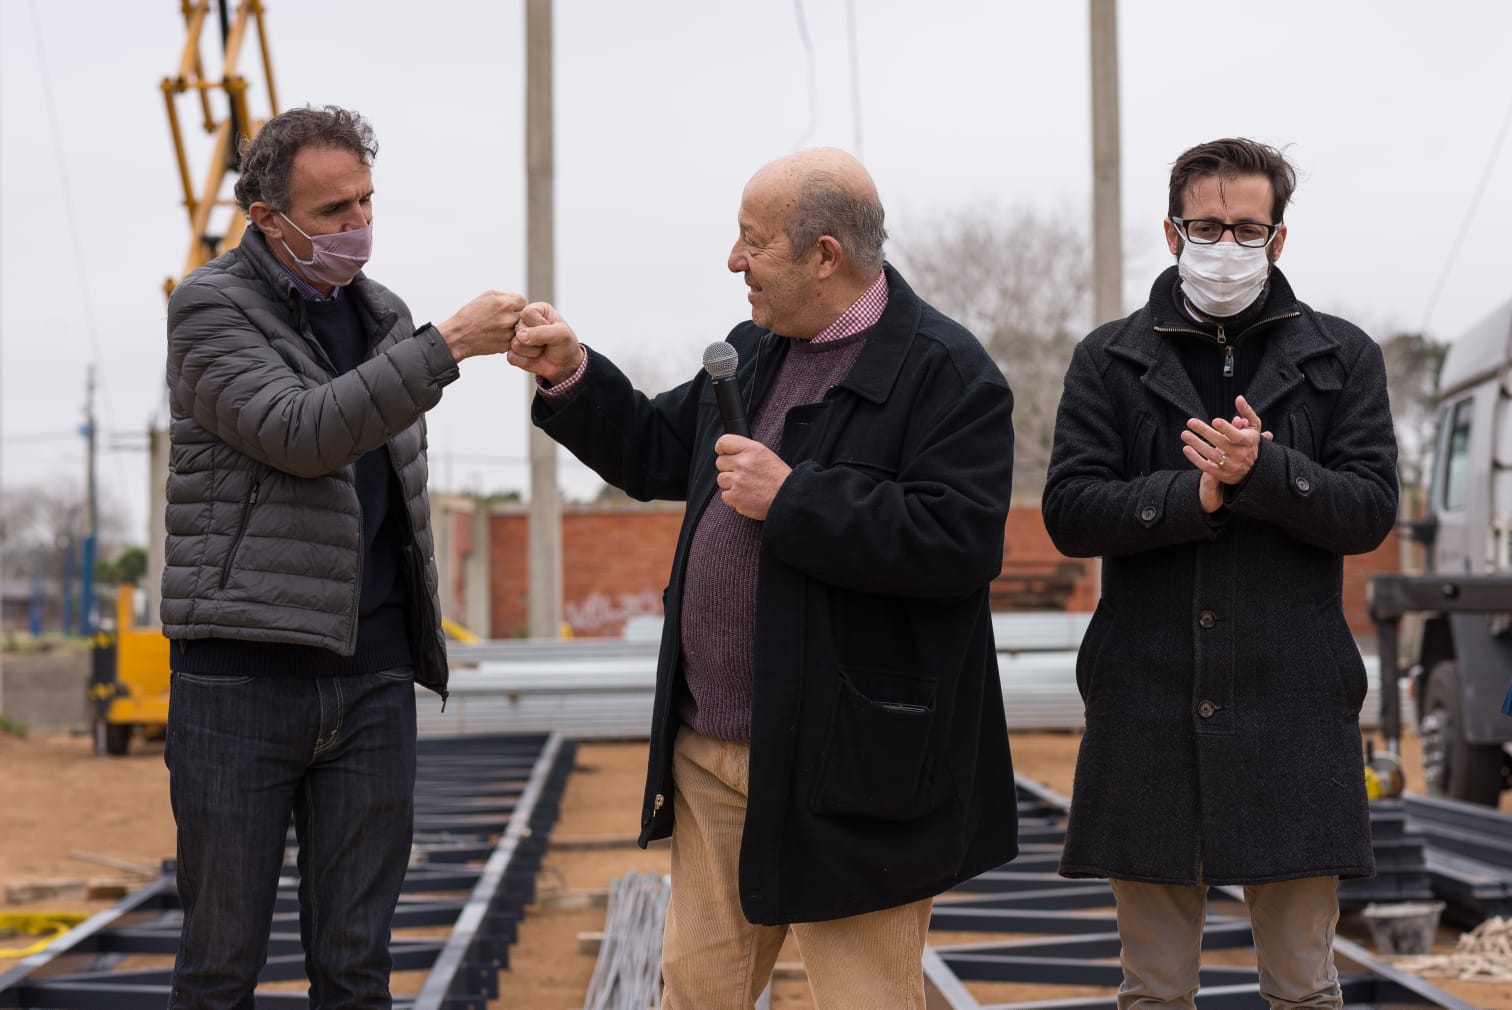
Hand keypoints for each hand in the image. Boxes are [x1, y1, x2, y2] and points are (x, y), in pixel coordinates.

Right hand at [436, 291, 526, 360]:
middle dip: (513, 315)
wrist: (458, 336)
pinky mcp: (506, 345)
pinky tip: (493, 336)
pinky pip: (513, 339)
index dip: (514, 303)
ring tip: (495, 327)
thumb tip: (519, 300)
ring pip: (518, 328)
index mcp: (505, 304)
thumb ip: (506, 295)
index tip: (505, 307)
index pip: (522, 301)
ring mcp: (509, 333)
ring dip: (510, 327)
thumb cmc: (470, 314)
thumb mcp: (486, 296)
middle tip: (499, 318)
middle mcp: (509, 318)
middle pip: (522, 315)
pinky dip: (506, 338)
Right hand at [509, 301, 584, 384]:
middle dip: (537, 341)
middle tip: (547, 342)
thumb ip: (542, 332)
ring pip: (515, 344)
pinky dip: (526, 361)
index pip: (527, 313)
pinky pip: (512, 357)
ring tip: (542, 349)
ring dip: (532, 352)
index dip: (539, 324)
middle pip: (519, 330)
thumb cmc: (566, 345)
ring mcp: (517, 337)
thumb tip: (519, 336)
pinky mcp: (513, 352)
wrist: (566, 365)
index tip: (551, 329)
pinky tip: (534, 358)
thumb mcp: (561, 335)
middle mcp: (524, 321)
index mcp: (537, 310)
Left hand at [714, 435, 790, 520]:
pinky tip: (746, 496)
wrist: (788, 498)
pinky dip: (734, 498)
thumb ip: (746, 451)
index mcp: (752, 450)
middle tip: (743, 475)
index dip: (722, 449)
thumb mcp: (766, 455)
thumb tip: (729, 453)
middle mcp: (743, 463)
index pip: (724, 442)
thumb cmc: (779, 478)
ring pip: (721, 479)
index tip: (725, 454)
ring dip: (731, 484)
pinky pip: (725, 495)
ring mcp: (737, 480)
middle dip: (729, 469)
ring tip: (747, 486)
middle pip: (720, 462)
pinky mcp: (735, 496)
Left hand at [1186, 396, 1273, 512]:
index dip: (1226, 428)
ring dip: (1196, 444)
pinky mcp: (1222, 475)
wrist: (1255, 470)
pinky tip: (1186, 448)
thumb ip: (1247, 412)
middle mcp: (1240, 455)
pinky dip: (1195, 458)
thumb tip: (1238, 398)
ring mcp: (1231, 466)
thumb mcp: (1254, 427)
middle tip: (1190, 422)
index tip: (1215, 420)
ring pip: (1211, 455)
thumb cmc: (1251, 443)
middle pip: (1220, 443)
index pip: (1236, 436)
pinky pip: (1206, 467)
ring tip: (1184, 434)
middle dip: (1204, 432)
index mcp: (1248, 442)